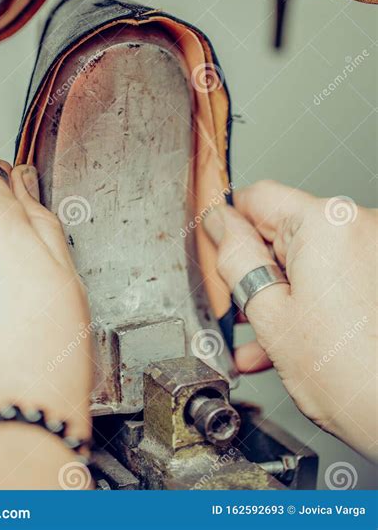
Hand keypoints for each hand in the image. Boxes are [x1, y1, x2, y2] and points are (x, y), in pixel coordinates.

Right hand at [204, 180, 376, 461]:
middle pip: (283, 230)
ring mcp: (375, 251)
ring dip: (279, 294)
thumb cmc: (356, 377)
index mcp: (327, 223)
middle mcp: (358, 226)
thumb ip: (236, 259)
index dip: (226, 224)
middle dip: (254, 269)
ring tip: (259, 337)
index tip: (213, 248)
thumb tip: (219, 225)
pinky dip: (309, 301)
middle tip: (234, 307)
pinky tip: (288, 339)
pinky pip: (333, 276)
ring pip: (307, 260)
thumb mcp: (271, 315)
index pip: (257, 198)